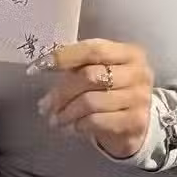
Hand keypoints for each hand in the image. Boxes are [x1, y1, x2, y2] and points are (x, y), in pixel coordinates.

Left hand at [34, 39, 153, 158]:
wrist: (136, 122)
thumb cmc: (111, 91)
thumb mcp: (100, 71)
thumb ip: (78, 65)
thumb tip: (42, 66)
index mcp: (129, 52)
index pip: (92, 49)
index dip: (63, 57)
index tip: (37, 68)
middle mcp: (138, 72)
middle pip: (89, 76)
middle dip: (61, 92)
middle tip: (44, 105)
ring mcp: (139, 97)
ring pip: (90, 102)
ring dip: (66, 112)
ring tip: (54, 119)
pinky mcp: (135, 121)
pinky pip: (96, 121)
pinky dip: (78, 125)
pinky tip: (72, 127)